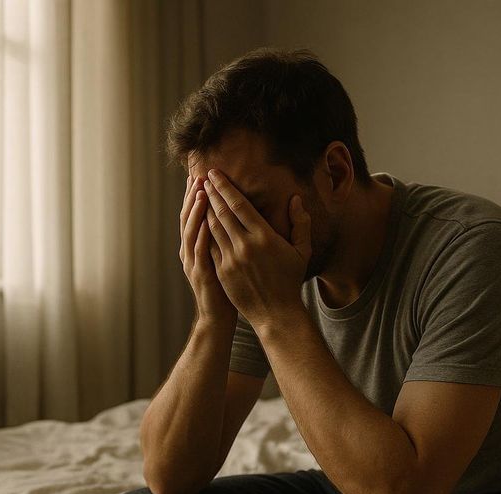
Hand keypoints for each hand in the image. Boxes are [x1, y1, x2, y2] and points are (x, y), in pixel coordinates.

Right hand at [179, 174, 235, 325]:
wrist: (217, 318)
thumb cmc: (224, 288)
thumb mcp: (220, 259)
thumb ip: (221, 238)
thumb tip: (229, 217)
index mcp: (195, 247)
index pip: (193, 215)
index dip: (195, 196)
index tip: (201, 176)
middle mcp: (189, 252)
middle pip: (188, 218)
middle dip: (193, 196)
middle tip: (199, 175)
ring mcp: (193, 263)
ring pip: (191, 231)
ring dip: (196, 211)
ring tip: (202, 191)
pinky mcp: (201, 274)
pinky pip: (200, 251)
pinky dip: (201, 235)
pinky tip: (206, 221)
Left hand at [202, 168, 311, 327]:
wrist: (276, 313)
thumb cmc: (290, 280)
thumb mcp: (302, 251)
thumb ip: (301, 223)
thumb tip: (295, 199)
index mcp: (265, 237)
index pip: (240, 205)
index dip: (225, 187)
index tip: (215, 174)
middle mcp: (245, 246)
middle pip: (222, 212)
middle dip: (211, 192)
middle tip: (202, 177)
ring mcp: (231, 259)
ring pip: (212, 227)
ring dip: (204, 208)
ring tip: (198, 194)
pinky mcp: (222, 271)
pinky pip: (209, 246)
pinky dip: (203, 231)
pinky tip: (198, 220)